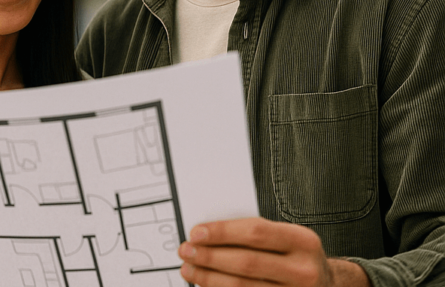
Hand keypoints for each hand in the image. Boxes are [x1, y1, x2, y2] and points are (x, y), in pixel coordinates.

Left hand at [178, 217, 369, 286]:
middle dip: (209, 257)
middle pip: (246, 263)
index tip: (196, 232)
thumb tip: (208, 233)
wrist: (329, 286)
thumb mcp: (287, 237)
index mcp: (303, 241)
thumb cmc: (297, 256)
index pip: (255, 233)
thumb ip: (256, 234)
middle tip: (186, 251)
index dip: (222, 232)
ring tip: (189, 270)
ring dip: (209, 279)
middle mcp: (304, 270)